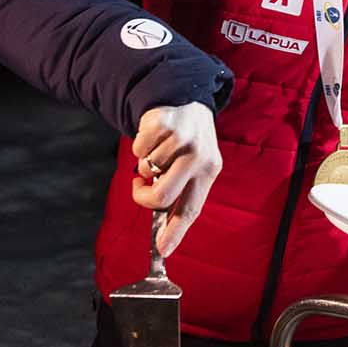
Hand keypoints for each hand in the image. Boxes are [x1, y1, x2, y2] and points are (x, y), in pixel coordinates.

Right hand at [131, 103, 222, 255]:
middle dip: (144, 198)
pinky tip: (152, 136)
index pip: (192, 207)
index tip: (162, 249)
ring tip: (157, 150)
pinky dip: (139, 145)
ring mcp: (181, 139)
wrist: (187, 97)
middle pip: (163, 195)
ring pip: (146, 169)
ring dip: (144, 164)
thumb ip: (181, 191)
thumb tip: (163, 235)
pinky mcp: (163, 124)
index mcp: (210, 170)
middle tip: (139, 189)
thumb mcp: (195, 164)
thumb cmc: (188, 141)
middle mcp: (198, 155)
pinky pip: (138, 148)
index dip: (176, 231)